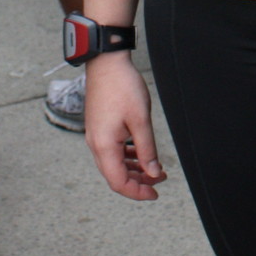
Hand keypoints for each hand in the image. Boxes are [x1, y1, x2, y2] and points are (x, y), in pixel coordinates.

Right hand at [84, 54, 166, 200]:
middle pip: (115, 176)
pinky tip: (141, 153)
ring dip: (134, 169)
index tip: (155, 193)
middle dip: (138, 182)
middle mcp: (96, 144)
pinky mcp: (99, 128)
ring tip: (154, 168)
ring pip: (114, 164)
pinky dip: (127, 157)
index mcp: (104, 146)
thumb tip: (153, 173)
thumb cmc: (123, 87)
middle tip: (160, 181)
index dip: (137, 192)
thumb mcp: (141, 120)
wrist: (107, 63)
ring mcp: (96, 136)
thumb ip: (147, 149)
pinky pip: (112, 151)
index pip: (119, 182)